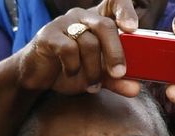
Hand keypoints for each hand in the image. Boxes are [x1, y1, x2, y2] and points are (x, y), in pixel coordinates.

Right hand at [13, 7, 139, 96]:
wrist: (39, 76)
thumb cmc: (73, 69)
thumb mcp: (100, 77)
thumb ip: (117, 81)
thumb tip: (135, 89)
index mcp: (99, 21)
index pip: (115, 3)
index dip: (125, 11)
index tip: (132, 28)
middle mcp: (83, 17)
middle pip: (106, 26)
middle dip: (115, 53)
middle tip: (119, 73)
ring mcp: (65, 23)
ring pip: (89, 42)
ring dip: (94, 70)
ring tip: (93, 85)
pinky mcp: (48, 34)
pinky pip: (68, 49)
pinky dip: (74, 67)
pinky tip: (71, 74)